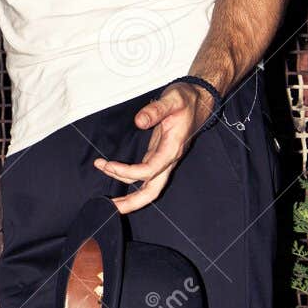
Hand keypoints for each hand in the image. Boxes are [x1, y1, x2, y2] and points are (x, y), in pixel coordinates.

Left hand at [93, 81, 214, 212]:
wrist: (200, 99)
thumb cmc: (186, 99)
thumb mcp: (172, 99)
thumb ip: (155, 110)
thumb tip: (139, 121)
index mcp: (172, 148)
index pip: (150, 170)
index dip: (129, 172)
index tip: (109, 165)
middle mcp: (169, 158)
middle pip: (153, 190)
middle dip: (133, 202)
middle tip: (111, 208)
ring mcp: (164, 159)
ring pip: (148, 185)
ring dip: (128, 193)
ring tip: (108, 194)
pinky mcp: (159, 155)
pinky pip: (144, 174)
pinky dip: (128, 177)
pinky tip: (114, 171)